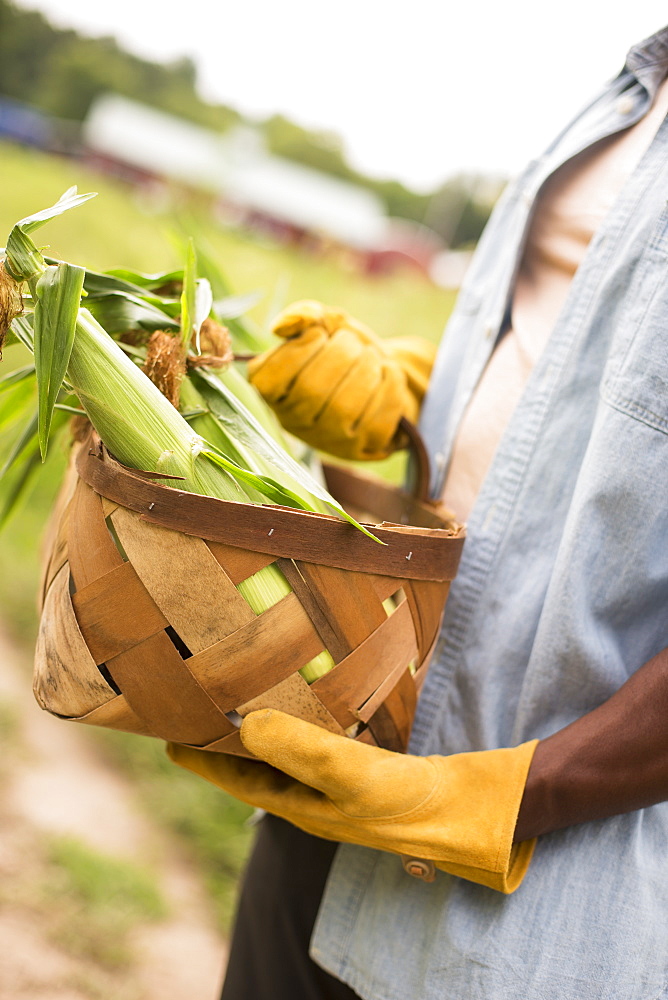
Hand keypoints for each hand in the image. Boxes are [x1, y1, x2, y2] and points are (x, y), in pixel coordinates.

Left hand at [167, 709, 537, 893]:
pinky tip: (303, 701)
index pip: (232, 778)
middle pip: (250, 767)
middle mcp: (308, 797)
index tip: (164, 733)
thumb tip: (244, 723)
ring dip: (257, 731)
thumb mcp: (347, 774)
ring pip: (280, 754)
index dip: (199, 758)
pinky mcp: (358, 769)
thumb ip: (299, 749)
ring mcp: (333, 786)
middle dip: (221, 741)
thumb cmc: (404, 800)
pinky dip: (296, 723)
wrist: (463, 809)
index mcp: (297, 804)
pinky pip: (311, 744)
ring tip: (238, 697)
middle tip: (196, 705)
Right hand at [247, 300, 436, 459]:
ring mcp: (325, 439)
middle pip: (312, 390)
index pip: (274, 376)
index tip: (320, 334)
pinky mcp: (360, 448)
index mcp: (270, 390)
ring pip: (344, 408)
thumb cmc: (342, 349)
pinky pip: (376, 420)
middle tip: (352, 343)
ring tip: (371, 357)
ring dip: (366, 370)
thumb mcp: (323, 325)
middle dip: (341, 355)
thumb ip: (303, 317)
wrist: (378, 376)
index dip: (301, 348)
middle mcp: (292, 421)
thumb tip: (282, 326)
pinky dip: (389, 387)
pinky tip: (387, 374)